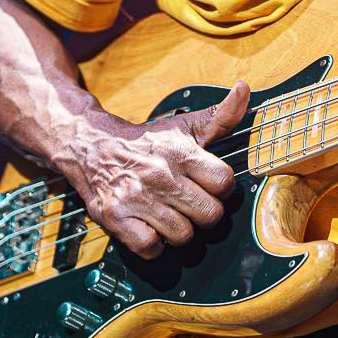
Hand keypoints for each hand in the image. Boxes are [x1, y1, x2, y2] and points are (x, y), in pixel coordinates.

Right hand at [60, 80, 250, 258]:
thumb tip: (244, 88)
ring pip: (183, 235)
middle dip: (204, 213)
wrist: (92, 147)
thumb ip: (221, 115)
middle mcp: (160, 175)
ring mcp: (137, 198)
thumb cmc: (146, 142)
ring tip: (169, 215)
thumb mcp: (184, 126)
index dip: (221, 188)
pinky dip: (153, 245)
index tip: (208, 185)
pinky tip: (150, 228)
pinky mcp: (116, 218)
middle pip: (209, 215)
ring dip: (179, 230)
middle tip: (191, 204)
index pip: (224, 183)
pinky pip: (150, 248)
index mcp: (181, 153)